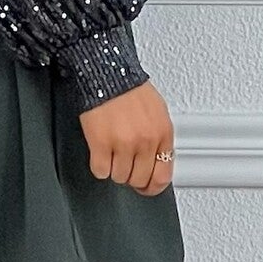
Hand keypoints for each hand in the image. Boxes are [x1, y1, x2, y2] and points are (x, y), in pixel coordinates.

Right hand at [78, 79, 174, 193]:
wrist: (107, 73)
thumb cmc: (130, 88)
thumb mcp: (157, 112)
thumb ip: (159, 138)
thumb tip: (157, 161)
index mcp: (163, 133)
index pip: (163, 175)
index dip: (153, 186)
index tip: (146, 188)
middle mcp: (146, 141)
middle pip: (139, 179)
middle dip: (131, 176)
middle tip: (125, 166)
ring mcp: (124, 144)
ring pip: (119, 177)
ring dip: (114, 169)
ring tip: (112, 152)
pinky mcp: (102, 143)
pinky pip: (101, 170)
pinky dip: (99, 165)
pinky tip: (100, 152)